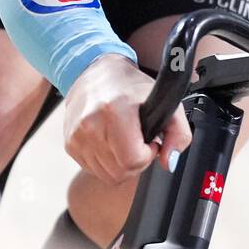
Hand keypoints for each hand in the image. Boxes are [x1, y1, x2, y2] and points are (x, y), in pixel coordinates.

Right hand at [63, 54, 190, 184]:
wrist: (97, 73)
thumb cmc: (131, 87)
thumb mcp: (165, 102)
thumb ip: (178, 134)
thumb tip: (169, 162)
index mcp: (114, 111)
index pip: (133, 160)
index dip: (148, 155)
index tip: (150, 141)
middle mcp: (90, 124)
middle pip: (120, 172)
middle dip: (136, 161)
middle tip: (139, 142)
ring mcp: (77, 136)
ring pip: (107, 175)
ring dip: (121, 164)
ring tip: (125, 141)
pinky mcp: (70, 144)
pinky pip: (94, 170)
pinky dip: (107, 162)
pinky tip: (111, 142)